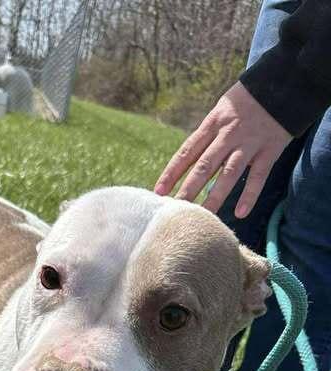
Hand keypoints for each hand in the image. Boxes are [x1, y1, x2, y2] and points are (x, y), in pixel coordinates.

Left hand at [155, 81, 292, 217]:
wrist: (283, 81)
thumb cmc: (246, 100)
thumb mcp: (221, 110)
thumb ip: (207, 135)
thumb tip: (188, 163)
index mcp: (213, 124)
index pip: (187, 151)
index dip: (172, 172)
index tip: (158, 191)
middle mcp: (228, 134)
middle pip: (204, 165)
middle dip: (188, 189)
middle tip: (174, 210)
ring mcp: (249, 143)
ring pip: (228, 174)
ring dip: (215, 197)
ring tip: (203, 217)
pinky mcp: (269, 150)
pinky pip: (258, 176)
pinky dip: (249, 195)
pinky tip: (240, 213)